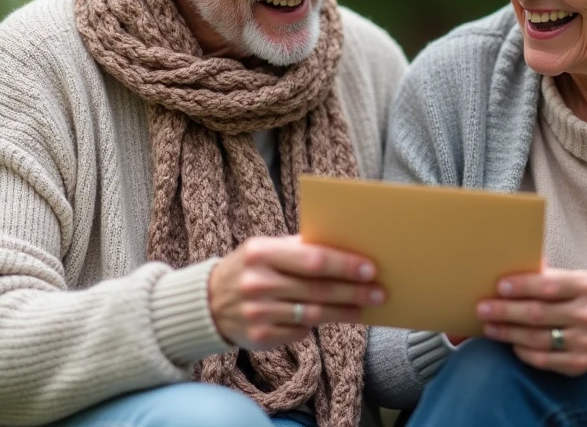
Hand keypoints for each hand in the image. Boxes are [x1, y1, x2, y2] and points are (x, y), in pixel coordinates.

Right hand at [208, 235, 385, 349]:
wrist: (208, 303)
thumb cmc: (249, 269)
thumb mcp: (265, 249)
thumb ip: (299, 248)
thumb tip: (347, 249)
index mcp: (260, 253)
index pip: (313, 259)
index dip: (344, 265)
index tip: (370, 268)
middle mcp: (257, 283)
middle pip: (318, 290)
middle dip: (353, 291)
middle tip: (379, 292)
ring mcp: (257, 313)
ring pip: (313, 314)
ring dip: (344, 312)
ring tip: (364, 307)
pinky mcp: (259, 338)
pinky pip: (300, 331)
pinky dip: (316, 325)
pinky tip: (330, 318)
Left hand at [476, 268, 586, 375]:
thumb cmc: (583, 300)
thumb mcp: (574, 280)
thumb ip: (547, 274)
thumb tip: (510, 261)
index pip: (549, 285)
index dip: (522, 286)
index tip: (499, 286)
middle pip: (538, 313)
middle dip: (506, 311)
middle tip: (482, 308)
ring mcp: (586, 342)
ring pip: (537, 338)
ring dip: (508, 332)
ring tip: (488, 326)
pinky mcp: (580, 364)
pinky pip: (543, 359)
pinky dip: (523, 351)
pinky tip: (510, 344)